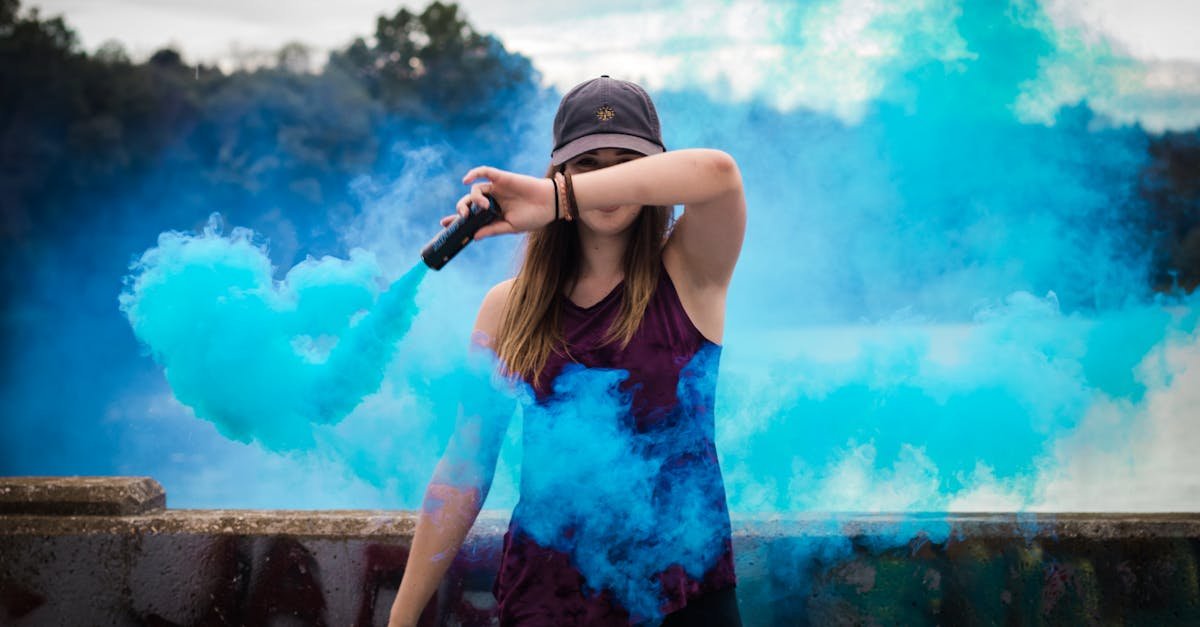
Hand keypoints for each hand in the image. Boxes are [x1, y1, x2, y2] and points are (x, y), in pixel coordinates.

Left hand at [438, 166, 555, 239]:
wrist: (551, 204)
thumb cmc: (534, 217)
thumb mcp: (510, 227)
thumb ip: (492, 229)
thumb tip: (473, 237)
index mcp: (493, 213)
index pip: (471, 216)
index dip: (456, 219)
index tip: (444, 225)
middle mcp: (492, 200)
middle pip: (469, 201)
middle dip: (461, 208)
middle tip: (462, 216)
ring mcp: (496, 188)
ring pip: (475, 189)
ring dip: (473, 198)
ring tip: (483, 206)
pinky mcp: (501, 177)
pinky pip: (484, 172)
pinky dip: (474, 173)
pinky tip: (466, 180)